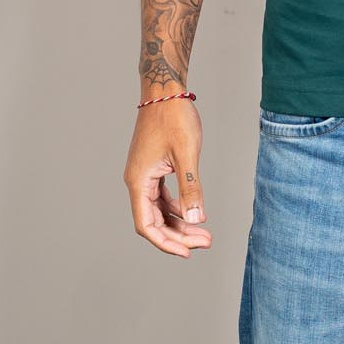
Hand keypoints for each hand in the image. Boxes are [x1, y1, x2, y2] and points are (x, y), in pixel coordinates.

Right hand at [124, 97, 211, 256]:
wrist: (165, 90)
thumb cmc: (174, 117)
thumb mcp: (186, 154)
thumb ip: (191, 188)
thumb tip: (196, 219)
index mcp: (139, 181)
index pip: (147, 225)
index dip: (165, 243)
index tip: (188, 253)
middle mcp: (137, 181)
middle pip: (154, 221)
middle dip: (179, 235)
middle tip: (206, 242)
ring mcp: (145, 175)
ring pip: (160, 211)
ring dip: (181, 223)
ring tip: (205, 234)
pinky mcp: (154, 169)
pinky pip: (163, 197)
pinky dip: (179, 208)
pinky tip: (196, 213)